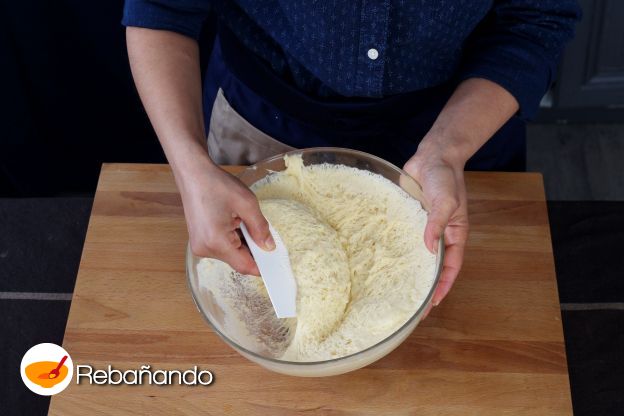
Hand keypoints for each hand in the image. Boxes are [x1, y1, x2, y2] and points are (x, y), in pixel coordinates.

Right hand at [178, 161, 274, 275]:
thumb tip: (269, 247)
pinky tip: (233, 221)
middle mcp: (204, 249)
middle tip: (260, 230)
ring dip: (241, 242)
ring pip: (230, 254)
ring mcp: (199, 246)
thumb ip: (260, 228)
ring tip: (240, 219)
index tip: (274, 262)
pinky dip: (232, 239)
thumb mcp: (247, 203)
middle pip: (237, 260)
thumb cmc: (217, 184)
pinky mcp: (198, 241)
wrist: (193, 173)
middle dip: (252, 249)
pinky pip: (221, 247)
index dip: (261, 266)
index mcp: (216, 242)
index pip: (244, 266)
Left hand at [404, 142, 468, 307]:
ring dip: (408, 271)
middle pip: (432, 267)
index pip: (450, 267)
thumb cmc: (445, 177)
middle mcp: (439, 235)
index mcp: (454, 235)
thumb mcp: (446, 201)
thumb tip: (428, 249)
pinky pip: (402, 239)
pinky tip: (380, 261)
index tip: (433, 304)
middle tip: (412, 306)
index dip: (442, 286)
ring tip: (394, 289)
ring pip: (416, 255)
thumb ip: (437, 223)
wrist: (432, 156)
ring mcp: (422, 228)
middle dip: (424, 286)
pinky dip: (394, 250)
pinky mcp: (408, 219)